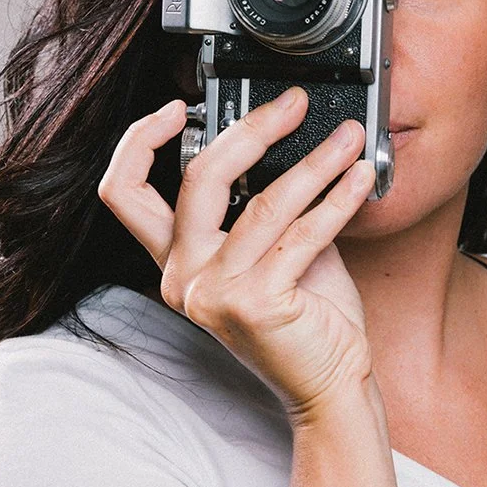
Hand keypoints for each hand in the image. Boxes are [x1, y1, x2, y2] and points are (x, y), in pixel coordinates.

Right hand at [98, 87, 376, 424]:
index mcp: (178, 260)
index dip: (139, 141)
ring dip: (315, 161)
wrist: (331, 382)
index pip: (125, 193)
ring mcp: (215, 293)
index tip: (175, 106)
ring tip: (349, 136)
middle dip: (249, 129)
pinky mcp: (255, 304)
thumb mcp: (270, 247)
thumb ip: (261, 200)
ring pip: (263, 202)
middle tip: (293, 104)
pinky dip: (339, 198)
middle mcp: (184, 277)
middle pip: (198, 179)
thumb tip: (286, 138)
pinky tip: (360, 176)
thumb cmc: (305, 313)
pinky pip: (304, 232)